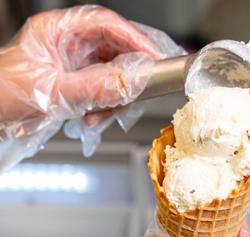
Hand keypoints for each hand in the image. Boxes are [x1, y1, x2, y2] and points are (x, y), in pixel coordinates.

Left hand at [0, 5, 174, 139]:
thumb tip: (126, 85)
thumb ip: (91, 89)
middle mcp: (69, 45)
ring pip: (112, 75)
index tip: (153, 57)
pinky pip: (103, 92)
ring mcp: (75, 65)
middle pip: (114, 50)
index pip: (105, 24)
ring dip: (114, 98)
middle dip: (126, 75)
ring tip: (100, 115)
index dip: (134, 38)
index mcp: (57, 31)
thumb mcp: (50, 92)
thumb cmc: (3, 94)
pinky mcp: (78, 84)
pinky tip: (92, 119)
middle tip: (135, 92)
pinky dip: (104, 108)